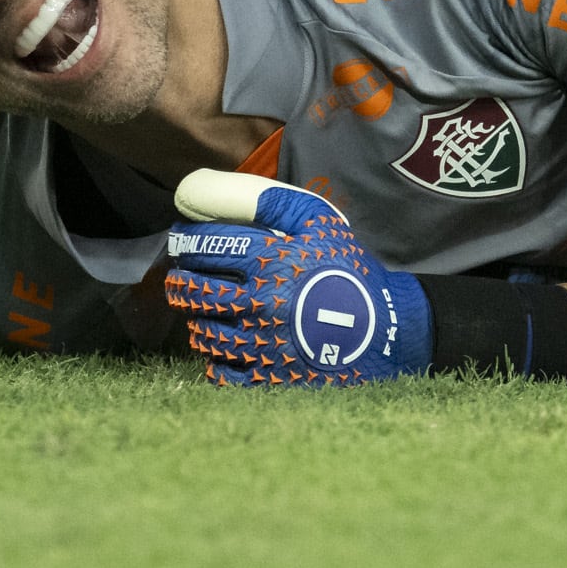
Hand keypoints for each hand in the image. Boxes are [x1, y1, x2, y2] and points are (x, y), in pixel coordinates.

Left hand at [161, 173, 431, 385]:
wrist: (386, 328)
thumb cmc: (346, 268)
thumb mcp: (315, 221)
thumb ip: (265, 200)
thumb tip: (205, 188)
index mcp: (272, 261)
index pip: (206, 246)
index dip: (186, 241)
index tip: (182, 240)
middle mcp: (261, 303)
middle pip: (196, 291)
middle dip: (180, 280)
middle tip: (180, 275)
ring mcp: (264, 345)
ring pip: (203, 332)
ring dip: (196, 318)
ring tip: (203, 309)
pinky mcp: (270, 379)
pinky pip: (221, 372)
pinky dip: (215, 359)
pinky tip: (223, 345)